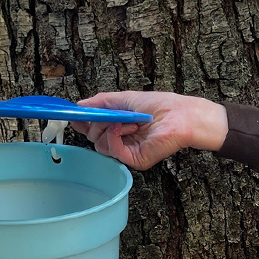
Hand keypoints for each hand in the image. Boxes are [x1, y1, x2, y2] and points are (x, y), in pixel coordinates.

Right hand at [71, 91, 226, 170]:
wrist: (181, 115)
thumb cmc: (160, 106)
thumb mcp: (124, 99)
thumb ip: (100, 102)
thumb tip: (78, 105)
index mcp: (118, 127)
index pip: (93, 128)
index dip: (83, 122)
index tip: (77, 114)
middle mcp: (121, 141)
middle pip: (93, 137)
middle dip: (97, 123)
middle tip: (109, 115)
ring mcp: (128, 152)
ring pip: (100, 145)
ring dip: (110, 128)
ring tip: (128, 120)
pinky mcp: (135, 160)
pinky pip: (113, 151)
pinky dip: (115, 137)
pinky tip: (126, 127)